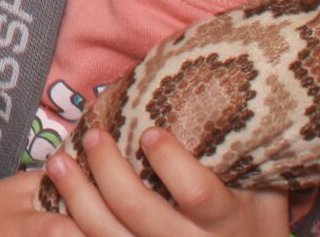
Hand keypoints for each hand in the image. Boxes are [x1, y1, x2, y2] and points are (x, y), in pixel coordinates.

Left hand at [45, 129, 287, 236]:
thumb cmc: (256, 227)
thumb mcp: (265, 194)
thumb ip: (249, 157)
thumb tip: (229, 96)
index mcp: (228, 222)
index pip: (197, 193)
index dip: (170, 162)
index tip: (149, 132)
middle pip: (138, 209)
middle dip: (107, 168)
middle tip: (93, 135)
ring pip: (107, 234)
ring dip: (76, 195)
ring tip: (57, 161)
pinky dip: (70, 230)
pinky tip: (53, 206)